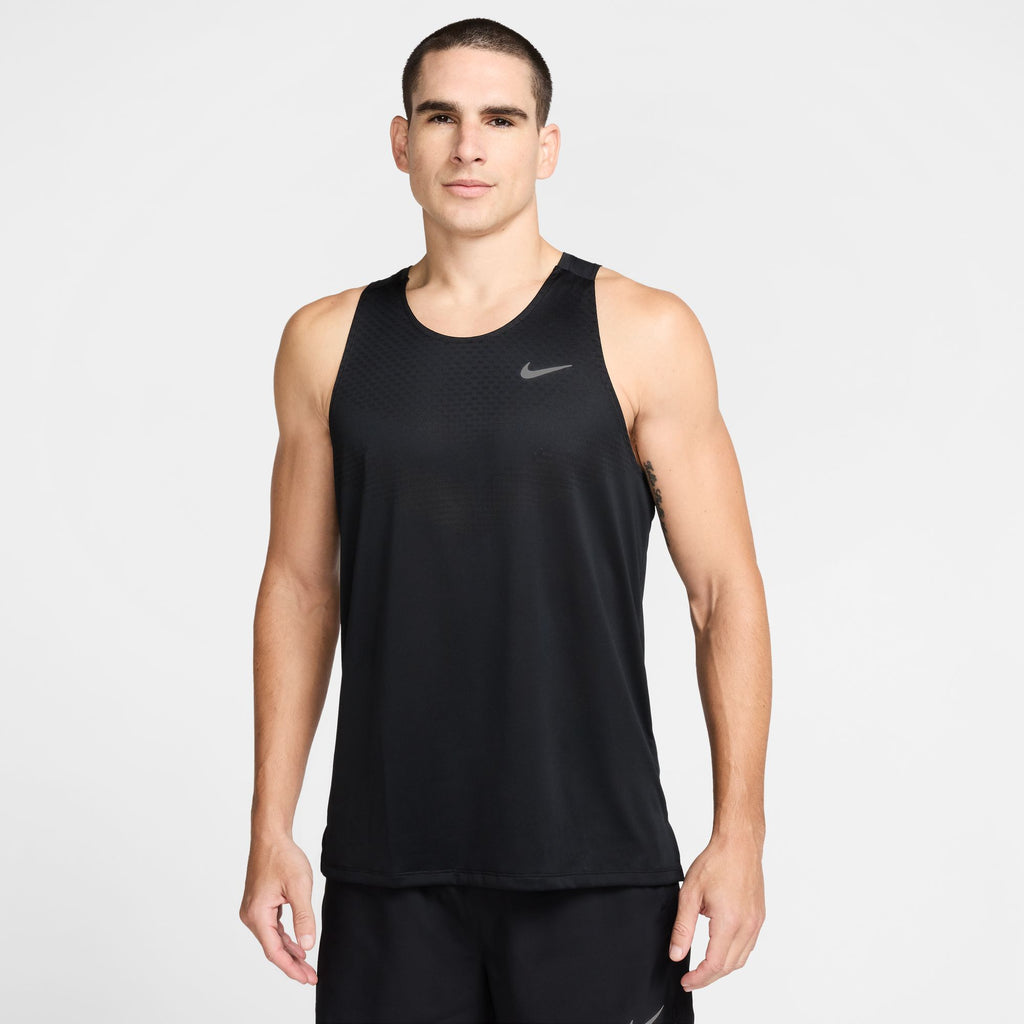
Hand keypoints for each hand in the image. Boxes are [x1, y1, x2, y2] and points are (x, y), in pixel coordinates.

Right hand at [239, 835, 318, 984]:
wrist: (271, 836)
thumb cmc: (283, 857)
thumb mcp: (300, 887)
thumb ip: (304, 917)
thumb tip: (307, 946)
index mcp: (257, 915)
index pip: (274, 951)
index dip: (291, 967)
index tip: (307, 978)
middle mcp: (250, 916)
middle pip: (272, 948)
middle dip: (292, 963)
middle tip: (310, 976)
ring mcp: (253, 910)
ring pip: (272, 939)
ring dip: (289, 951)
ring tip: (306, 965)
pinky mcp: (258, 904)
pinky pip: (272, 928)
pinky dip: (284, 937)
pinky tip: (297, 945)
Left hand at [668, 832, 765, 990]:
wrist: (739, 844)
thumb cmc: (715, 862)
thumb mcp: (690, 894)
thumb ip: (683, 928)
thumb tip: (677, 954)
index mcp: (729, 922)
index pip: (715, 964)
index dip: (699, 978)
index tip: (686, 982)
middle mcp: (747, 926)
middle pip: (729, 966)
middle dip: (709, 977)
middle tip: (691, 979)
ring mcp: (756, 922)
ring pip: (741, 959)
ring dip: (722, 968)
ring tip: (703, 969)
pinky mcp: (759, 917)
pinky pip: (748, 946)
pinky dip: (734, 955)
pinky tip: (721, 950)